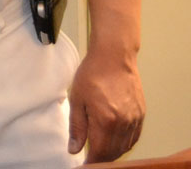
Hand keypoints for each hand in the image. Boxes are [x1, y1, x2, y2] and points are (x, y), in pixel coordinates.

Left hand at [67, 46, 144, 161]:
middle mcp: (123, 123)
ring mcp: (135, 119)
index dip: (91, 161)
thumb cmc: (92, 74)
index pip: (100, 152)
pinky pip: (133, 137)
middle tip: (89, 156)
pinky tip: (113, 139)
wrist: (114, 57)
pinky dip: (124, 143)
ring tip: (99, 148)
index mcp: (106, 120)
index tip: (84, 164)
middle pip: (113, 152)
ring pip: (125, 146)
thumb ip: (77, 127)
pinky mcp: (141, 114)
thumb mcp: (77, 99)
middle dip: (101, 158)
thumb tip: (74, 149)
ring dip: (112, 152)